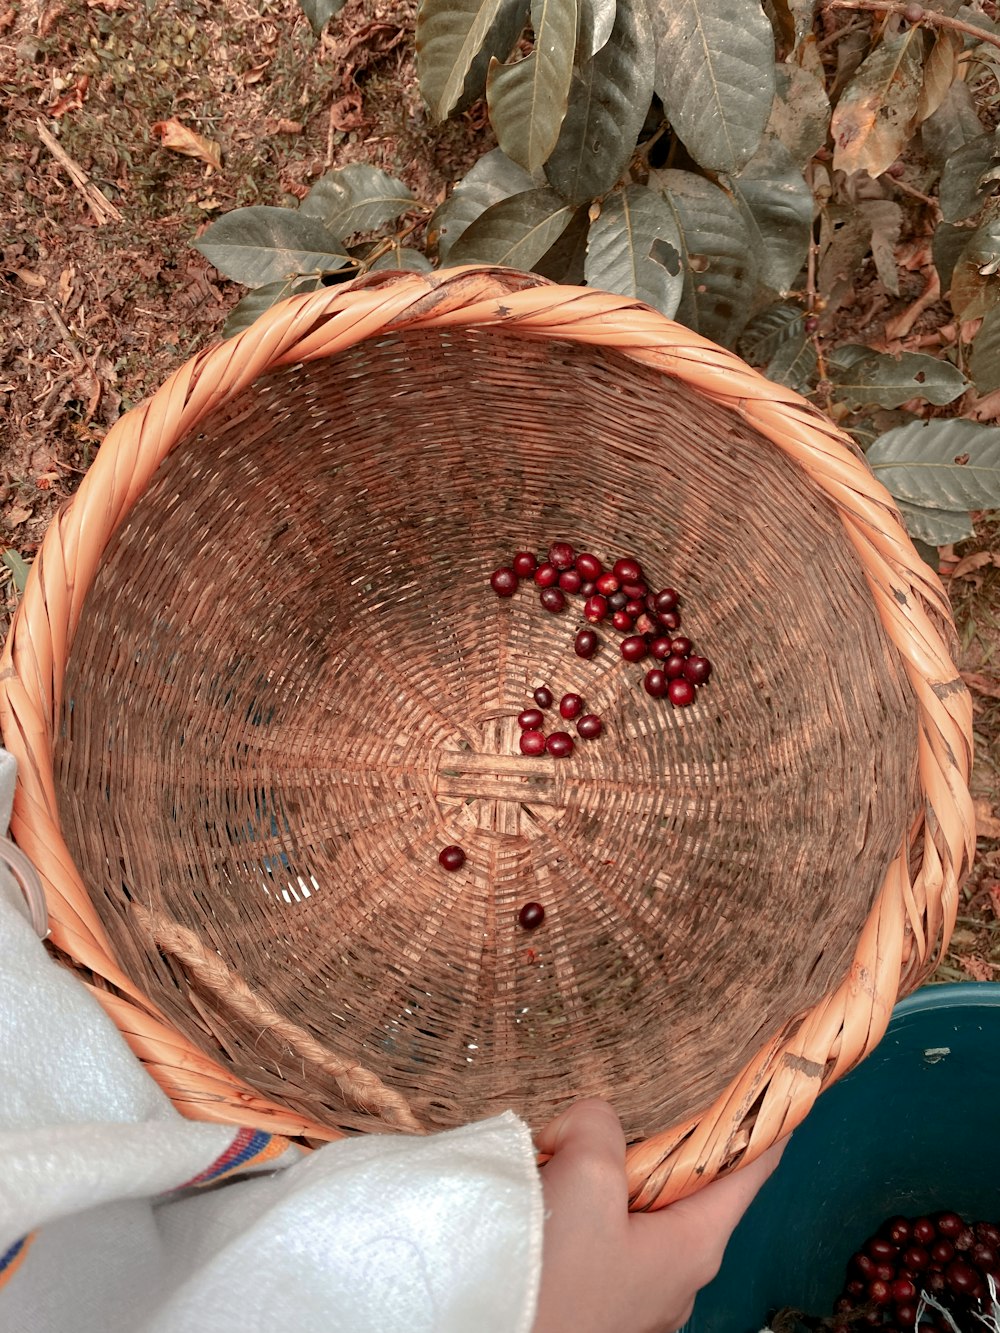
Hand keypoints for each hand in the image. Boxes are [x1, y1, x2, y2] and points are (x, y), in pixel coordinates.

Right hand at [533, 1098, 786, 1332]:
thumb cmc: (552, 1281)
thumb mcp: (583, 1176)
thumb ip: (598, 1126)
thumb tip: (589, 1124)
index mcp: (696, 1244)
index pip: (753, 1167)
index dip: (765, 1118)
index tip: (777, 1076)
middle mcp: (679, 1273)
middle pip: (689, 1181)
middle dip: (663, 1136)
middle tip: (634, 1099)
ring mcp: (639, 1291)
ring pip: (640, 1206)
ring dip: (611, 1170)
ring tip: (569, 1145)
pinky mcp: (599, 1299)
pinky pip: (605, 1232)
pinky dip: (584, 1201)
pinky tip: (547, 1189)